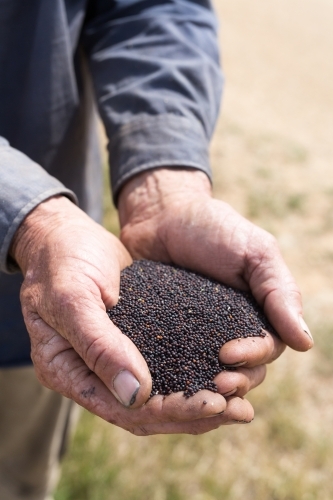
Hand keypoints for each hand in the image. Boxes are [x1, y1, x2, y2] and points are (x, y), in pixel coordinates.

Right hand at [10, 196, 244, 434]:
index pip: (121, 408)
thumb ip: (99, 346)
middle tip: (240, 411)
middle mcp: (90, 373)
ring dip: (197, 400)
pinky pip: (164, 366)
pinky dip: (192, 373)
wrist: (64, 235)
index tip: (214, 404)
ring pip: (157, 394)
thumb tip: (135, 397)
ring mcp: (111, 359)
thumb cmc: (61, 261)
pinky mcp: (132, 340)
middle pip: (144, 411)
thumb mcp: (73, 298)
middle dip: (192, 414)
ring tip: (240, 403)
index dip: (169, 411)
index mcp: (66, 372)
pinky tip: (223, 370)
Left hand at [118, 168, 312, 421]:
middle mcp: (232, 326)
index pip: (268, 346)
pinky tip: (171, 386)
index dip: (255, 356)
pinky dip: (179, 376)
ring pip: (214, 371)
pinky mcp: (170, 334)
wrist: (160, 216)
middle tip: (216, 383)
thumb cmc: (211, 228)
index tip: (229, 354)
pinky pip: (178, 361)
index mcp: (258, 309)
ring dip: (212, 386)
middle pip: (246, 367)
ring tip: (199, 390)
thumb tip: (305, 343)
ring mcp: (199, 332)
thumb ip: (279, 293)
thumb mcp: (254, 253)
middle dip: (236, 379)